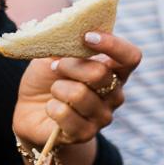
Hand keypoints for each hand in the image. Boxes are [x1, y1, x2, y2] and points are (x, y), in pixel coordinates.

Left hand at [13, 30, 142, 147]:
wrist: (31, 110)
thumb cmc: (48, 78)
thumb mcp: (54, 54)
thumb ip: (67, 43)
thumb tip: (72, 30)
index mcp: (115, 71)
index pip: (131, 57)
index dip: (113, 45)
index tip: (87, 37)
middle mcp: (115, 94)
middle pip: (100, 74)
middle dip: (71, 66)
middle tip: (56, 66)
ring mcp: (103, 116)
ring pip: (80, 94)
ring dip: (58, 88)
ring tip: (54, 90)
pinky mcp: (85, 134)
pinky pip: (66, 116)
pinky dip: (52, 108)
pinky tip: (52, 108)